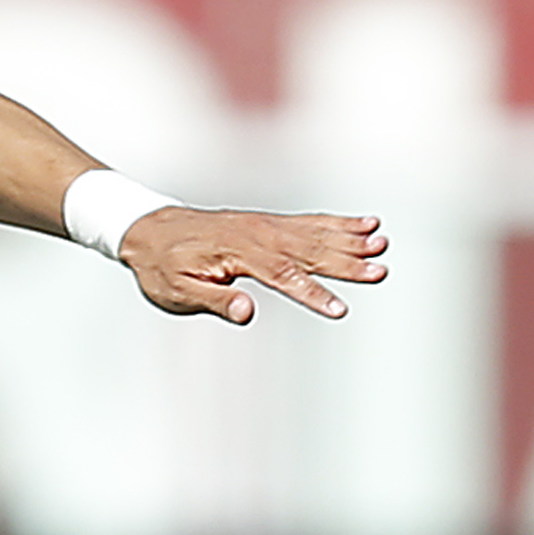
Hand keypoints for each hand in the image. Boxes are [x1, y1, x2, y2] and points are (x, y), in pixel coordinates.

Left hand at [121, 207, 387, 325]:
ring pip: (315, 233)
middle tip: (380, 271)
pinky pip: (310, 222)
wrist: (150, 230)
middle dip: (346, 263)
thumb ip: (213, 301)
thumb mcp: (176, 292)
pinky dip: (339, 223)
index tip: (339, 309)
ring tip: (383, 243)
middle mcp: (257, 235)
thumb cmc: (161, 267)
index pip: (281, 277)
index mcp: (236, 254)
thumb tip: (246, 312)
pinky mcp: (270, 223)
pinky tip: (367, 224)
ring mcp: (266, 225)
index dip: (312, 294)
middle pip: (308, 251)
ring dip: (351, 239)